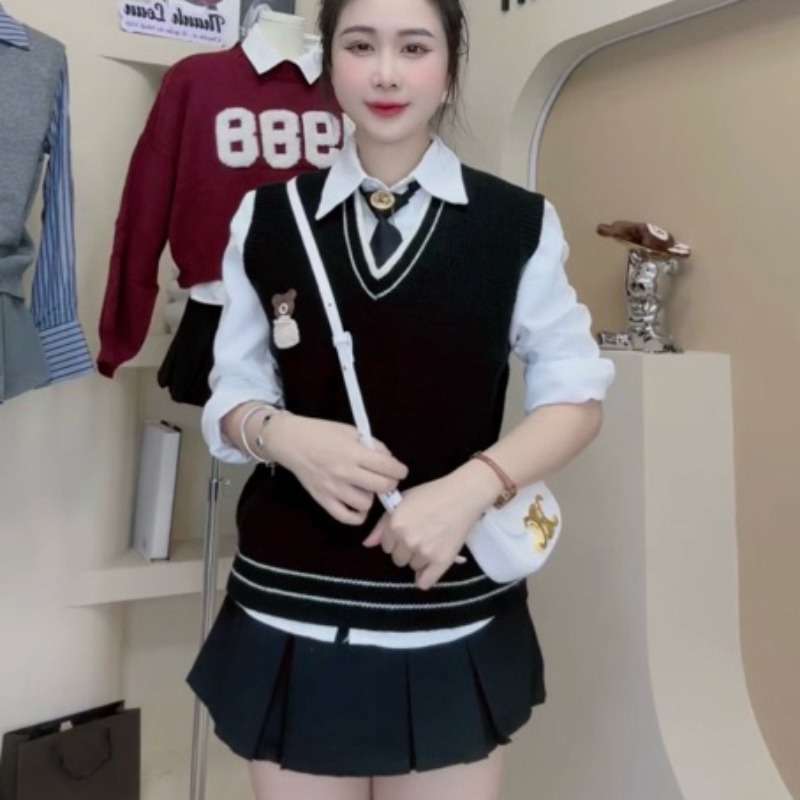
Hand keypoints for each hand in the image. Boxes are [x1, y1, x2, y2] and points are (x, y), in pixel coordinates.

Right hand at [267, 413, 408, 525]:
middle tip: (387, 478)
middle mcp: (344, 472)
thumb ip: (372, 445)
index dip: (400, 470)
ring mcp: (333, 489)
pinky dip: (357, 515)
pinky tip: (359, 505)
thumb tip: (389, 461)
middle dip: (390, 483)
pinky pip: (346, 517)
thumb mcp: (351, 431)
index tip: (400, 470)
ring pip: (365, 504)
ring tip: (367, 488)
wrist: (291, 441)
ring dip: (371, 497)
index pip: (387, 467)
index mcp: (353, 452)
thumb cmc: (322, 433)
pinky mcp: (322, 500)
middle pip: (381, 486)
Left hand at [362, 472, 489, 590]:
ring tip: (431, 543)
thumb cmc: (431, 494)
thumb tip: (366, 544)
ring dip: (418, 559)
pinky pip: (425, 582)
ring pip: (412, 567)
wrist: (462, 496)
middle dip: (406, 550)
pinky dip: (425, 578)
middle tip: (421, 536)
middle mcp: (407, 540)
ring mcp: (424, 552)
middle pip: (398, 559)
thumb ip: (382, 524)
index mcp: (394, 524)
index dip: (395, 538)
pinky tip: (429, 569)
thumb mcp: (402, 501)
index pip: (385, 546)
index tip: (407, 531)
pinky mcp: (441, 560)